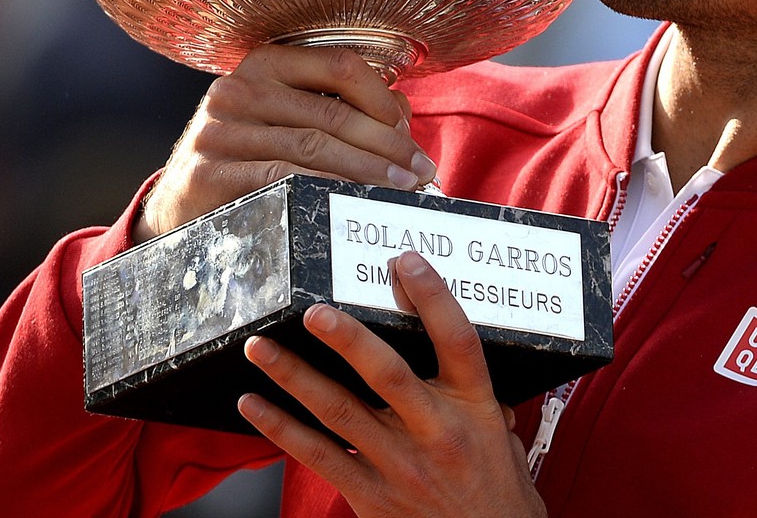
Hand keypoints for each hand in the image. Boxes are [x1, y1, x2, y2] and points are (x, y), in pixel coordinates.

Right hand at [135, 45, 437, 240]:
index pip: (340, 65)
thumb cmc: (253, 158)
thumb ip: (345, 109)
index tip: (411, 134)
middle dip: (386, 146)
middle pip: (332, 112)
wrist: (180, 205)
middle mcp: (238, 87)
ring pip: (312, 146)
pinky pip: (281, 178)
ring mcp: (218, 129)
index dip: (383, 99)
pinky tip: (353, 203)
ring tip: (402, 190)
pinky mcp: (208, 171)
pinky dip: (325, 189)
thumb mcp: (292, 121)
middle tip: (421, 173)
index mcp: (266, 62)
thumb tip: (402, 116)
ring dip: (367, 171)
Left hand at [238, 251, 547, 517]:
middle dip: (347, 338)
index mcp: (475, 408)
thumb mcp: (503, 439)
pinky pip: (317, 455)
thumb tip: (456, 363)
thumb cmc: (499, 497)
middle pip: (387, 373)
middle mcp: (436, 431)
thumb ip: (479, 400)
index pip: (457, 340)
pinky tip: (252, 405)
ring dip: (294, 376)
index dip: (432, 297)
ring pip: (339, 411)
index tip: (404, 262)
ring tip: (259, 348)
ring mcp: (400, 465)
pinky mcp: (370, 495)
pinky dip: (280, 429)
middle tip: (312, 310)